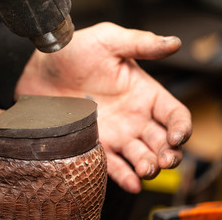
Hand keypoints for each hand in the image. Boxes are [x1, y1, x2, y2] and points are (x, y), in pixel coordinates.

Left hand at [15, 22, 191, 192]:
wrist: (40, 68)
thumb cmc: (74, 51)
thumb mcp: (108, 40)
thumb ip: (140, 43)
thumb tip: (174, 42)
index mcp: (143, 92)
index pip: (173, 114)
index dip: (180, 127)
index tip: (177, 136)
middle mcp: (132, 116)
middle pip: (161, 141)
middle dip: (168, 153)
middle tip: (165, 159)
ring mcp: (114, 132)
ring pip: (141, 156)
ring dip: (148, 166)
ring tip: (146, 169)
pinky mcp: (94, 143)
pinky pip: (112, 164)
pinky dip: (124, 175)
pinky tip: (131, 182)